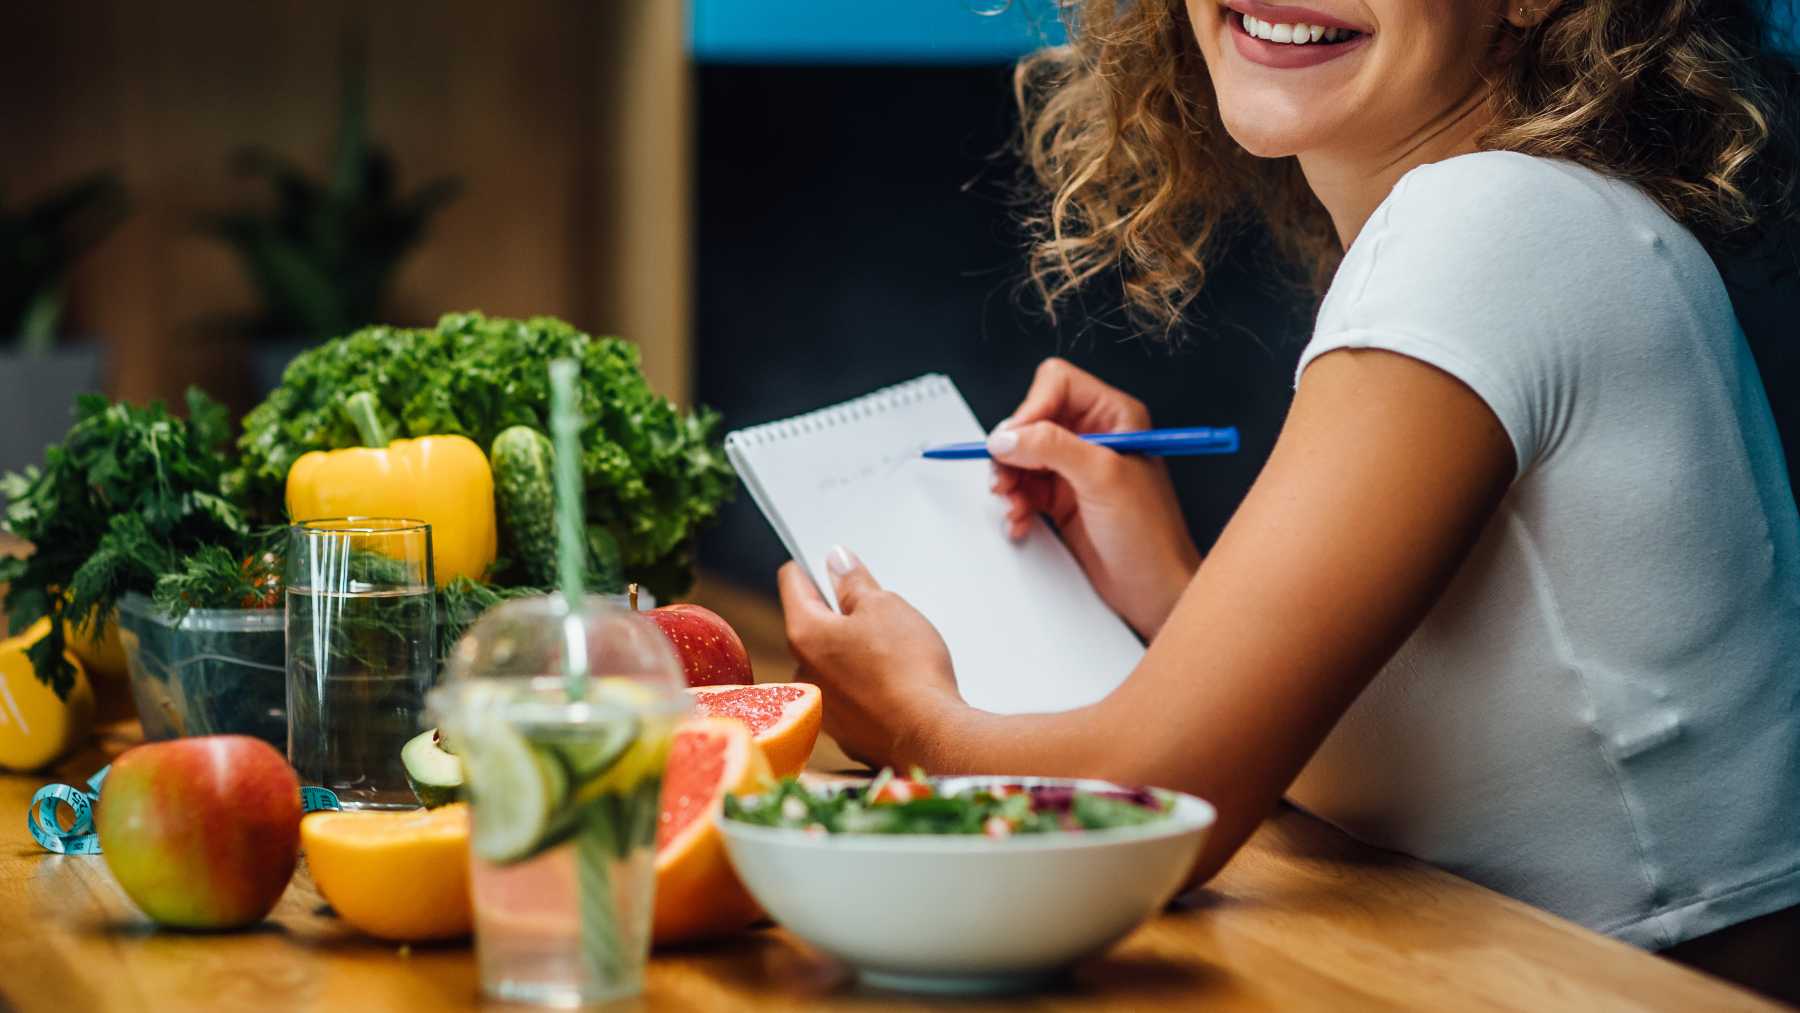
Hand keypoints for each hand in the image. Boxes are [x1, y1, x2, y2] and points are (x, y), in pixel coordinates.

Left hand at [777, 547, 963, 769]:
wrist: (930, 736)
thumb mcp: (885, 607)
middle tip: (876, 606)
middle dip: (839, 613)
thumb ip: (855, 583)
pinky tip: (894, 682)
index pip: (792, 584)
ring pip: (831, 662)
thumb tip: (837, 562)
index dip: (810, 565)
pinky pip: (848, 693)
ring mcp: (821, 706)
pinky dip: (864, 682)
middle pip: (813, 626)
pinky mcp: (844, 730)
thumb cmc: (907, 668)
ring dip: (851, 650)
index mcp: (805, 634)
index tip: (827, 561)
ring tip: (893, 649)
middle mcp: (802, 672)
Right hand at [990, 358, 1200, 637]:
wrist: (1153, 591)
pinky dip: (1016, 504)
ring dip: (1010, 481)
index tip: (1016, 440)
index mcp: (1114, 416)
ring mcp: (1076, 469)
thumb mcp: (1102, 479)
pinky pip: (1024, 489)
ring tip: (1013, 504)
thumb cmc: (1150, 535)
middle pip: (1032, 421)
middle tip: (1006, 477)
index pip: (1058, 384)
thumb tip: (1008, 435)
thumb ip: (1053, 448)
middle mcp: (1094, 437)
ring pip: (1022, 456)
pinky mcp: (1063, 499)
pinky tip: (1021, 521)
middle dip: (1014, 450)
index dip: (1031, 408)